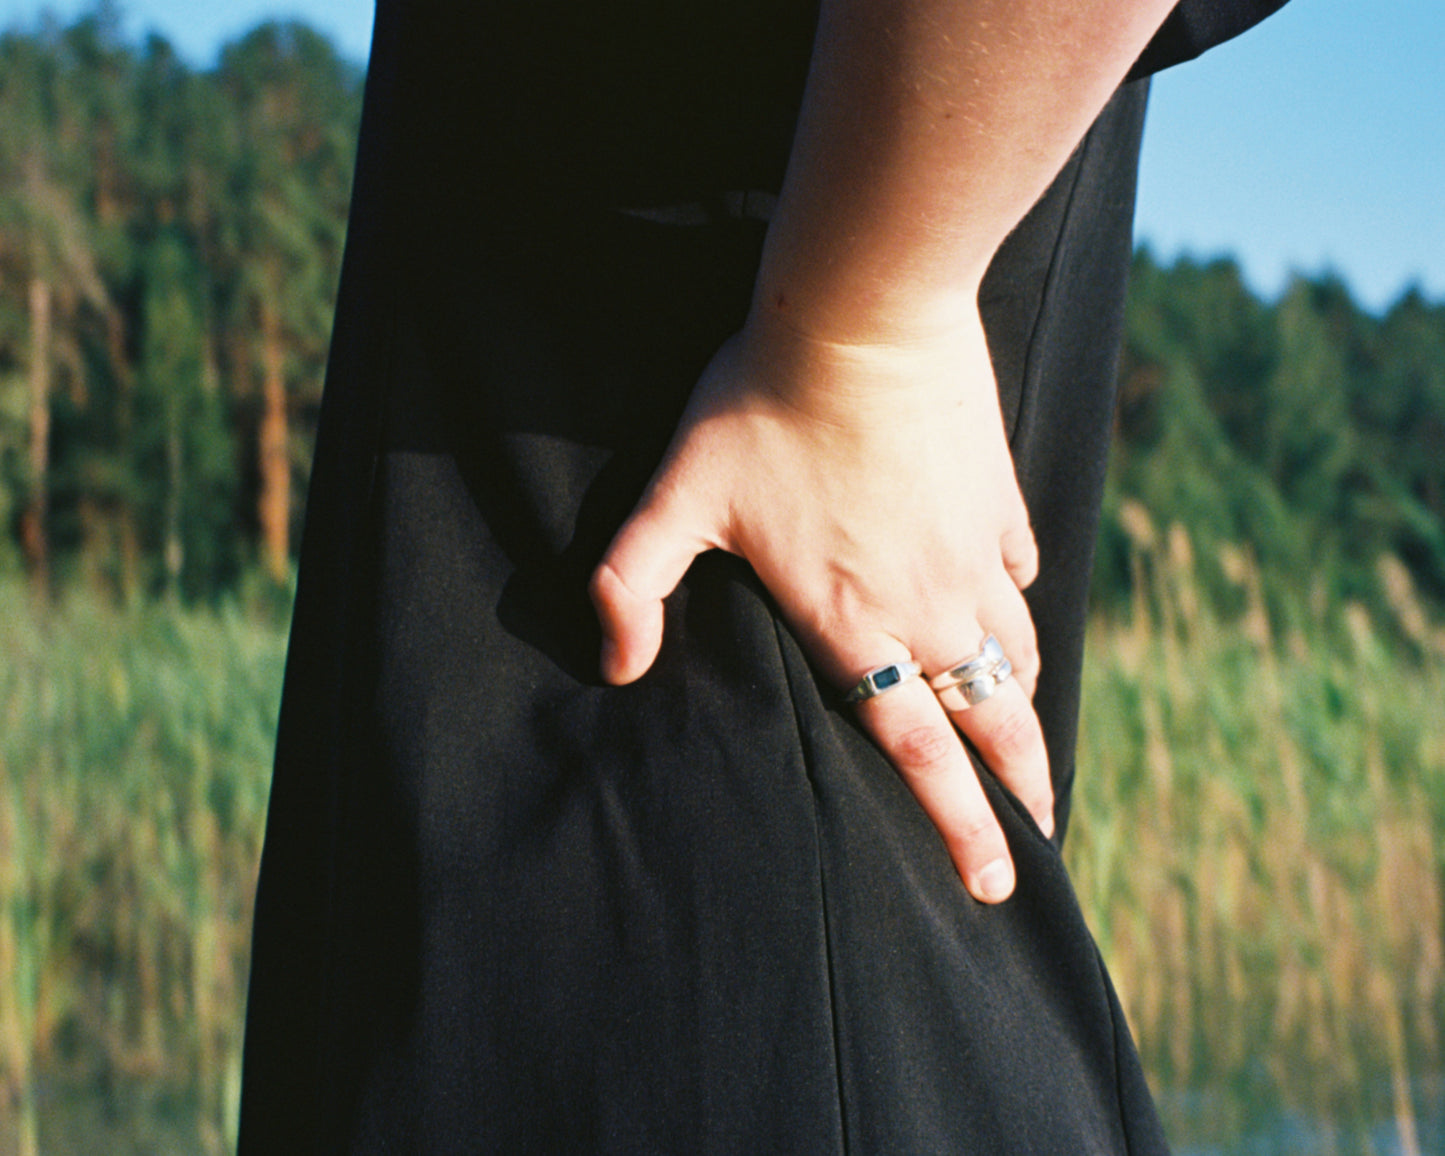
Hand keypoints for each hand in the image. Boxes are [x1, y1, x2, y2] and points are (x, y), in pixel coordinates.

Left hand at [589, 308, 1050, 902]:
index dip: (958, 826)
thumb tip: (616, 667)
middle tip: (1038, 844)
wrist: (858, 312)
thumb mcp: (675, 497)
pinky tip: (1010, 611)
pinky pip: (1019, 572)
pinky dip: (1016, 607)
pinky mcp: (997, 500)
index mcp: (854, 623)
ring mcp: (973, 553)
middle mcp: (928, 605)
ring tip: (1029, 748)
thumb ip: (630, 585)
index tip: (990, 883)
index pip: (916, 751)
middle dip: (1020, 793)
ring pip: (1016, 656)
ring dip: (1024, 710)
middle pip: (991, 722)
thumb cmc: (758, 403)